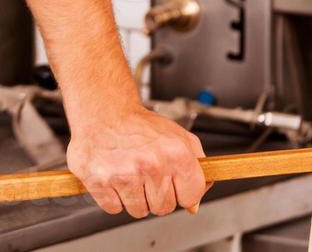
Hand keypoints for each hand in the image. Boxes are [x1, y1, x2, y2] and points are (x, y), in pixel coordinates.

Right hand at [67, 105, 208, 216]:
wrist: (106, 114)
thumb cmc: (141, 126)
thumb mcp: (180, 137)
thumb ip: (196, 168)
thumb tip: (194, 205)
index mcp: (176, 153)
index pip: (191, 196)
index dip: (185, 194)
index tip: (179, 189)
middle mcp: (152, 165)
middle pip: (164, 207)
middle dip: (159, 197)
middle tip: (150, 178)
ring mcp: (125, 175)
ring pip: (139, 211)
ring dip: (137, 200)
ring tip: (133, 177)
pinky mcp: (100, 182)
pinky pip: (114, 209)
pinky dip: (115, 199)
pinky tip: (117, 179)